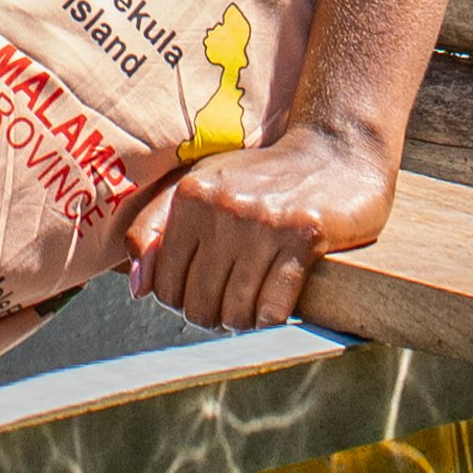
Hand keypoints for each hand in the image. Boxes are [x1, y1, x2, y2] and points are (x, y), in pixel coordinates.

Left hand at [130, 118, 399, 331]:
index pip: (164, 282)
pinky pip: (274, 307)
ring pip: (236, 310)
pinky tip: (274, 305)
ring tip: (251, 308)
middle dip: (213, 316)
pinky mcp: (305, 234)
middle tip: (229, 306)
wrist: (334, 151)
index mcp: (190, 194)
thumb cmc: (261, 178)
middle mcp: (223, 206)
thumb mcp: (202, 186)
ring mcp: (265, 222)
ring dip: (243, 321)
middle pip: (200, 303)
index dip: (181, 300)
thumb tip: (138, 289)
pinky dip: (271, 318)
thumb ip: (155, 229)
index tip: (201, 292)